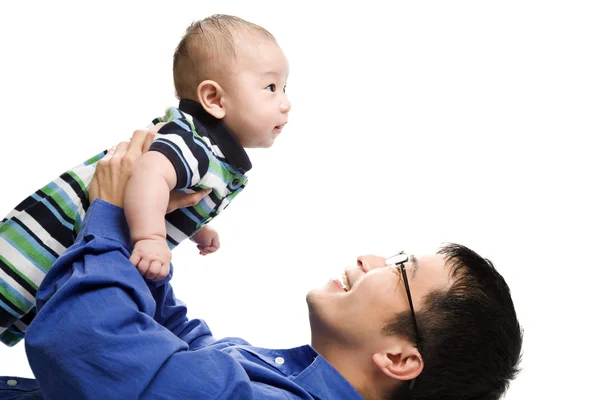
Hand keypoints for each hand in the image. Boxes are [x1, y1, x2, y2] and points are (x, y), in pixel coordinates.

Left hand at [89, 124, 211, 210]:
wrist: (112, 221)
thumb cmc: (142, 213)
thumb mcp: (168, 205)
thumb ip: (188, 198)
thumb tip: (207, 192)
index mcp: (146, 164)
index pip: (154, 136)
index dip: (160, 130)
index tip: (165, 128)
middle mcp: (129, 158)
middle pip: (139, 133)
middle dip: (145, 133)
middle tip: (151, 137)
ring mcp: (113, 161)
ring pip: (123, 142)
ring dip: (130, 145)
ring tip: (135, 152)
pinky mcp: (101, 166)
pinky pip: (111, 152)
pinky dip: (117, 153)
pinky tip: (121, 160)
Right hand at [129, 237, 171, 280]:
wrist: (151, 237)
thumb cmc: (160, 249)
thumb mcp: (167, 256)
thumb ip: (165, 265)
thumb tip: (160, 276)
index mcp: (164, 260)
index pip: (162, 274)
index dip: (157, 278)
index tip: (154, 276)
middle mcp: (155, 257)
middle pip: (152, 272)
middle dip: (149, 275)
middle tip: (147, 273)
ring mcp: (145, 255)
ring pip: (142, 269)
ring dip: (141, 272)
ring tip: (141, 270)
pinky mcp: (136, 252)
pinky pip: (133, 263)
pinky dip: (133, 266)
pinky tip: (135, 266)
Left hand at [191, 225, 219, 255]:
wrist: (192, 227)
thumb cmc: (200, 233)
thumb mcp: (206, 242)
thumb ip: (208, 248)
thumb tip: (206, 250)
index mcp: (215, 237)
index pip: (216, 247)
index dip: (210, 250)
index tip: (204, 248)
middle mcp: (212, 237)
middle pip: (213, 248)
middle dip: (207, 251)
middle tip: (200, 249)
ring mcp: (207, 238)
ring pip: (208, 247)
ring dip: (204, 251)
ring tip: (200, 252)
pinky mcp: (202, 239)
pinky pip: (204, 246)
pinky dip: (202, 249)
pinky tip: (200, 253)